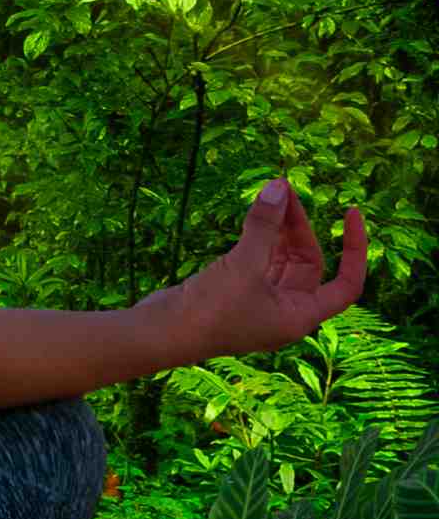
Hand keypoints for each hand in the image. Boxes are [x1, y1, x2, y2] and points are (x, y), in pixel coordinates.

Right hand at [150, 177, 367, 360]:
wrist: (163, 333)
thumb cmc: (211, 310)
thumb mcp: (243, 265)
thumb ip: (264, 226)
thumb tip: (280, 185)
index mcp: (301, 315)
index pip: (346, 284)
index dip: (355, 249)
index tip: (350, 213)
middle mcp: (286, 311)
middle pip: (308, 264)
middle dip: (300, 227)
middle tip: (284, 190)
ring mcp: (260, 303)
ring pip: (282, 261)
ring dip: (280, 230)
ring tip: (271, 197)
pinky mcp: (236, 294)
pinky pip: (258, 262)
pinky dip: (259, 239)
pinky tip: (252, 220)